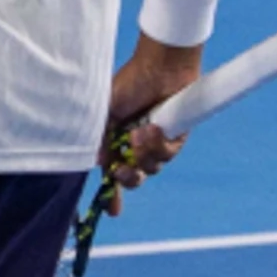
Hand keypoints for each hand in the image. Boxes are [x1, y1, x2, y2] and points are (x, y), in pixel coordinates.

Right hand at [92, 37, 200, 217]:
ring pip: (153, 167)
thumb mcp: (105, 114)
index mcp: (117, 140)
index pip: (114, 173)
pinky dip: (160, 144)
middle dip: (130, 178)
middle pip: (135, 177)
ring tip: (142, 132)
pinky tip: (154, 127)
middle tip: (126, 170)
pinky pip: (168, 153)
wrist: (158, 66)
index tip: (112, 211)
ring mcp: (158, 140)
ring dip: (145, 154)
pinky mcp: (176, 135)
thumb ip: (100, 140)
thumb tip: (101, 165)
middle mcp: (137, 144)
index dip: (113, 195)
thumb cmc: (129, 83)